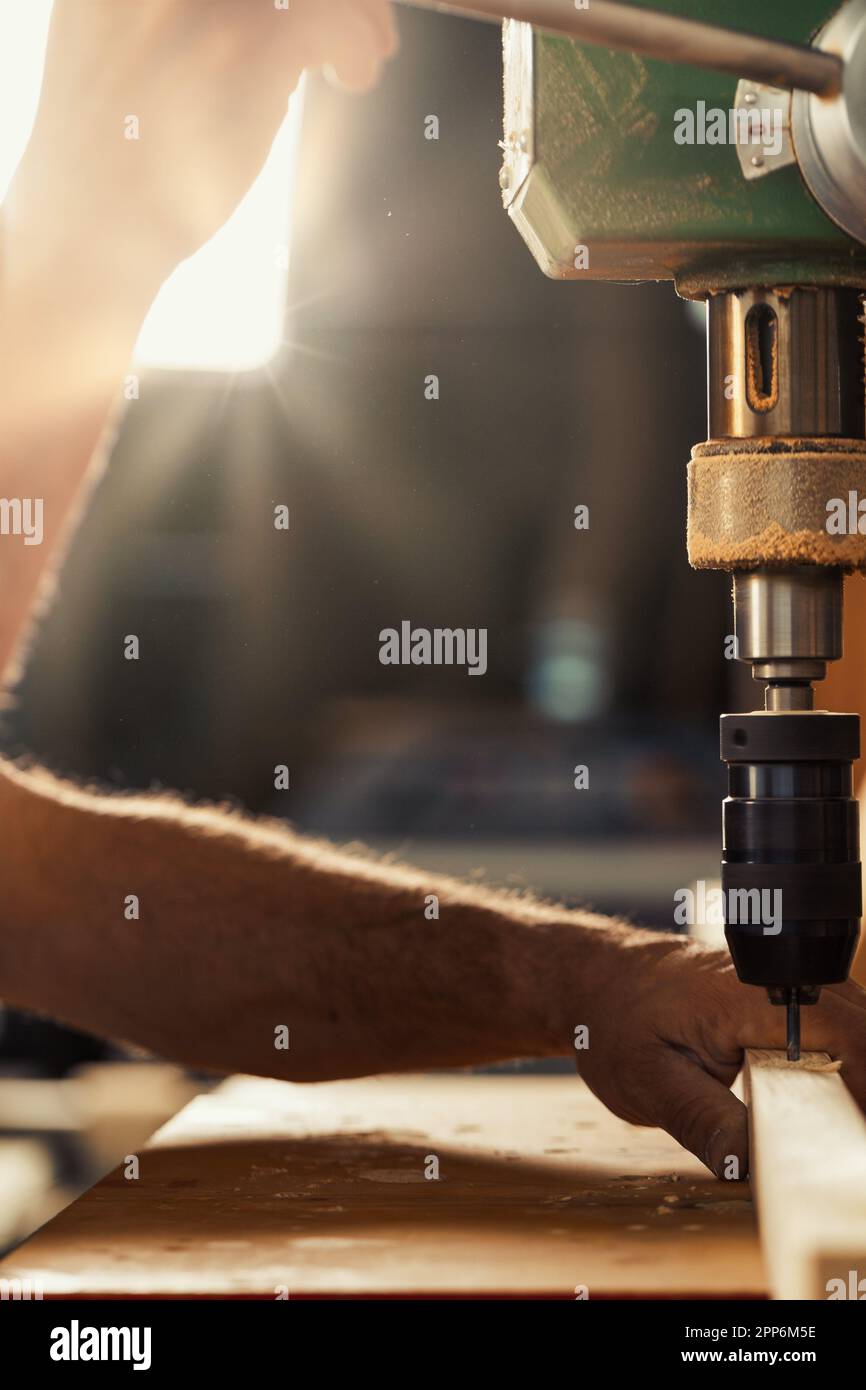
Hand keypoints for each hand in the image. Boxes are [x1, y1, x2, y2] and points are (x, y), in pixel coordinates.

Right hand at [7, 0, 396, 276]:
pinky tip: (352, 80)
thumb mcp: (117, 36)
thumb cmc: (112, 147)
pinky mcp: (244, 57)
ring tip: (371, 51)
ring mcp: (203, 7)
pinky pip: (331, 21)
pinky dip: (359, 48)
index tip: (316, 2)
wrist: (87, 229)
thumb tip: (272, 3)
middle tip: (371, 17)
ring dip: (365, 7)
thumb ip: (177, 7)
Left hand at [577, 930, 865, 1177]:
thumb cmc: (612, 1024)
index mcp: (740, 995)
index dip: (862, 1082)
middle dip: (859, 1082)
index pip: (836, 1031)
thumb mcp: (645, 1082)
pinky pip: (834, 1016)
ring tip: (840, 1123)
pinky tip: (828, 1092)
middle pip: (856, 1023)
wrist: (596, 979)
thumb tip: (748, 1163)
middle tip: (846, 1140)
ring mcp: (782, 974)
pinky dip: (842, 1053)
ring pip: (852, 1017)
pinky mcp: (784, 987)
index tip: (854, 1134)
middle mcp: (772, 975)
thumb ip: (701, 1120)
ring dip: (854, 1068)